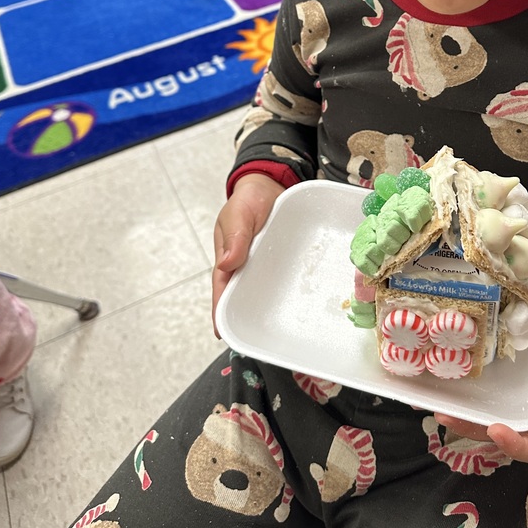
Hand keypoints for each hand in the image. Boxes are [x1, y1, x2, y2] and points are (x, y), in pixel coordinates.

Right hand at [211, 173, 284, 333]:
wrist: (269, 186)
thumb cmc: (248, 199)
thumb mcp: (238, 213)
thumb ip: (234, 236)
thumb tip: (227, 264)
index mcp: (228, 261)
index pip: (223, 293)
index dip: (222, 314)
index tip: (224, 334)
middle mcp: (246, 270)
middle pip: (246, 299)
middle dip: (251, 319)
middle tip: (261, 342)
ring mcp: (265, 268)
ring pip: (267, 293)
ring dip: (274, 308)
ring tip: (287, 329)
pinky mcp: (282, 263)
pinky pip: (286, 280)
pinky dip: (292, 290)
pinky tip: (306, 302)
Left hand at [433, 304, 527, 463]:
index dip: (514, 445)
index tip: (497, 430)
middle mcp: (527, 411)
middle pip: (496, 431)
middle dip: (471, 428)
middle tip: (449, 415)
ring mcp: (511, 393)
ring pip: (481, 409)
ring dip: (459, 410)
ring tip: (436, 402)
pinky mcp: (499, 373)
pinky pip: (478, 384)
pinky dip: (458, 385)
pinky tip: (439, 377)